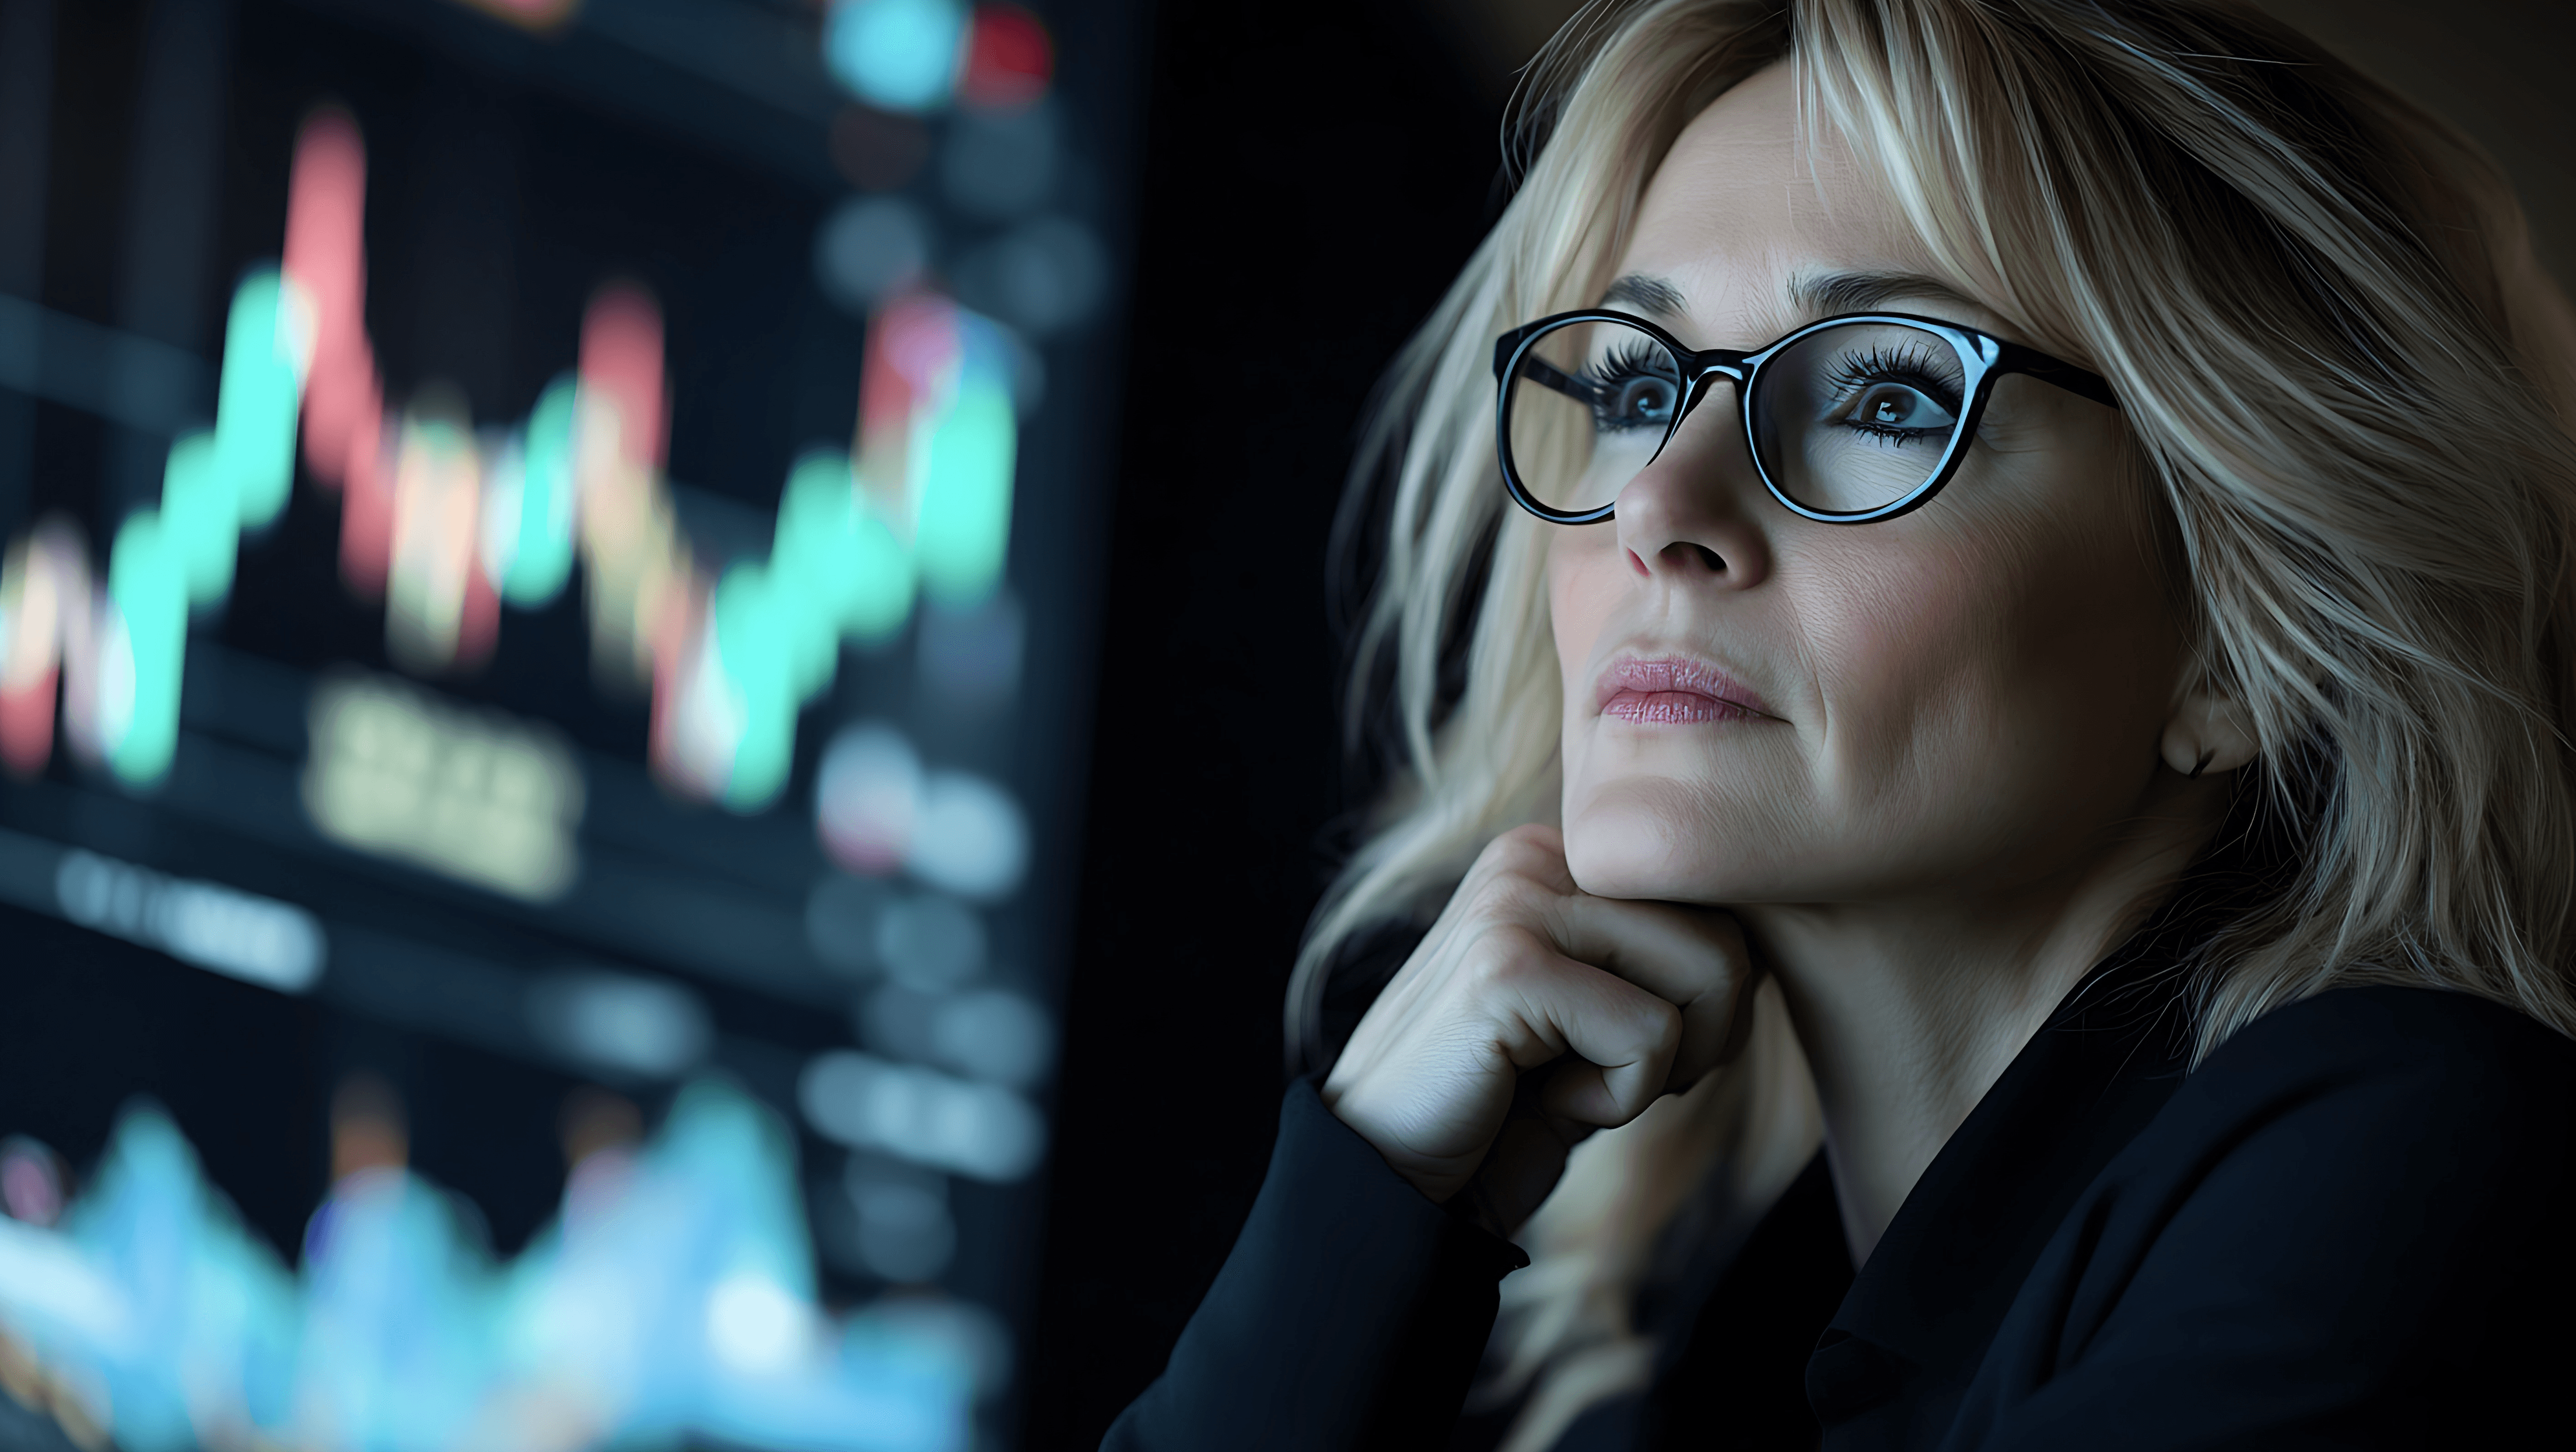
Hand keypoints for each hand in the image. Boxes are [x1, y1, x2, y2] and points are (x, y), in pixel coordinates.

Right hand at [1320, 825, 1756, 1233]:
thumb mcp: (1598, 1016)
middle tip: (1606, 1078)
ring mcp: (1515, 902)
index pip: (1722, 901)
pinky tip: (1539, 1100)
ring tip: (1569, 1084)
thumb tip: (1778, 937)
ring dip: (1662, 1069)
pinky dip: (1615, 1099)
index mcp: (1560, 854)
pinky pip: (1651, 1036)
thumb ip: (1666, 958)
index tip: (1620, 1048)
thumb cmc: (1505, 1110)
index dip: (1708, 1005)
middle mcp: (1536, 854)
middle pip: (1732, 932)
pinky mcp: (1505, 967)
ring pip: (1712, 971)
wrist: (1392, 1187)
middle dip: (1702, 1038)